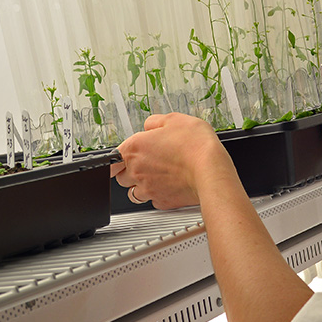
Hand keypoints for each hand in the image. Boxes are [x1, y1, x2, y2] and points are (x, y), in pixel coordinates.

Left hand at [112, 113, 232, 209]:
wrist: (210, 170)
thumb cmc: (194, 145)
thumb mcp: (174, 119)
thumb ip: (154, 122)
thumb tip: (149, 126)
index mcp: (134, 149)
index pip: (111, 159)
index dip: (116, 158)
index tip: (119, 159)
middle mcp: (137, 171)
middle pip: (120, 177)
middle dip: (129, 171)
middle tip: (145, 164)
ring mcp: (148, 189)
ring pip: (133, 193)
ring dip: (140, 186)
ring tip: (155, 177)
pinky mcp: (162, 202)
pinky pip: (153, 201)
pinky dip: (158, 195)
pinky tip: (168, 187)